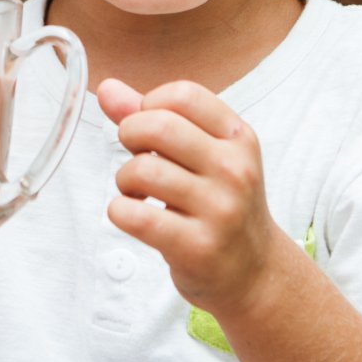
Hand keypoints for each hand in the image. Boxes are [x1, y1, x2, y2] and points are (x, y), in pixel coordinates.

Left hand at [97, 77, 283, 315]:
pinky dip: (120, 211)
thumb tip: (107, 88)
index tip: (148, 125)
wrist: (255, 272)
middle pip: (158, 126)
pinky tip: (133, 215)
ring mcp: (219, 209)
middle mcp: (234, 169)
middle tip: (135, 156)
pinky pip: (136, 216)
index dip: (150, 104)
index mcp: (237, 137)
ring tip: (136, 192)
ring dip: (125, 180)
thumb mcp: (202, 155)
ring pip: (143, 170)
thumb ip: (154, 118)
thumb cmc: (219, 205)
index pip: (183, 94)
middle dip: (130, 135)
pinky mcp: (198, 247)